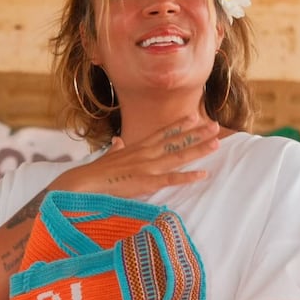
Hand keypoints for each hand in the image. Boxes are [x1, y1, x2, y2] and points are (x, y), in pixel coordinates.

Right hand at [54, 115, 220, 197]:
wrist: (83, 183)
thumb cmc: (94, 173)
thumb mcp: (108, 157)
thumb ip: (116, 149)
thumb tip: (118, 142)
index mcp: (137, 148)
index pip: (162, 134)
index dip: (179, 125)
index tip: (194, 116)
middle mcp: (145, 154)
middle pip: (176, 141)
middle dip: (197, 133)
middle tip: (216, 126)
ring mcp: (147, 167)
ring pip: (178, 156)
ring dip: (198, 149)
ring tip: (217, 142)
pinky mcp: (146, 182)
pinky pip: (171, 179)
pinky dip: (188, 177)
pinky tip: (203, 174)